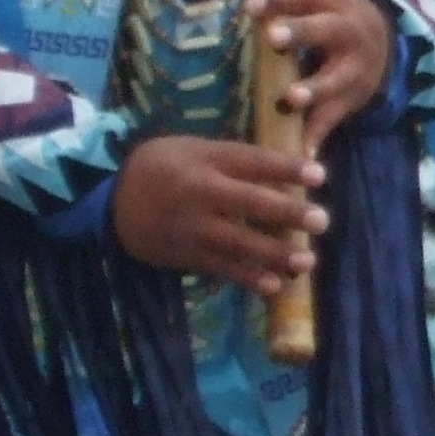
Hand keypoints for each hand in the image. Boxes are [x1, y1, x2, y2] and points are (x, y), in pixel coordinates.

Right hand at [112, 135, 324, 296]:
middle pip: (249, 204)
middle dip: (287, 213)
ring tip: (307, 262)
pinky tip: (274, 286)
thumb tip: (288, 170)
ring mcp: (193, 228)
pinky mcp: (186, 256)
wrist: (113, 201)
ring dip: (274, 255)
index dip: (286, 169)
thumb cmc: (166, 167)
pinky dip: (247, 278)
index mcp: (207, 161)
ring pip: (238, 243)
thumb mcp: (196, 150)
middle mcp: (201, 194)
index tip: (320, 176)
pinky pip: (221, 269)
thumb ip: (237, 159)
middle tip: (321, 220)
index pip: (252, 163)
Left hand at [252, 0, 393, 154]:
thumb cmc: (335, 18)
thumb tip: (250, 7)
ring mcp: (354, 71)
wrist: (389, 44)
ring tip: (291, 98)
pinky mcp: (351, 101)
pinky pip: (333, 118)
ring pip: (334, 80)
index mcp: (336, 4)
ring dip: (313, 89)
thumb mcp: (319, 1)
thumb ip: (286, 1)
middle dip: (301, 34)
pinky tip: (303, 153)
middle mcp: (349, 36)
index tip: (250, 8)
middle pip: (326, 32)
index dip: (279, 0)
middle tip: (273, 38)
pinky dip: (318, 136)